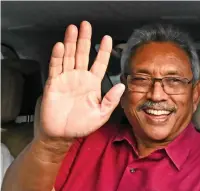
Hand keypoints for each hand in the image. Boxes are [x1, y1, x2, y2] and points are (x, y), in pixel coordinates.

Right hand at [40, 21, 124, 138]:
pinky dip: (58, 57)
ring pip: (70, 57)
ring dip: (71, 43)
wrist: (62, 134)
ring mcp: (67, 79)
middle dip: (85, 39)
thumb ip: (111, 100)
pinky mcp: (54, 83)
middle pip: (83, 55)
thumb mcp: (101, 114)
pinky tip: (61, 46)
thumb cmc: (81, 126)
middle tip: (86, 25)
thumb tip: (122, 86)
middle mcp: (80, 78)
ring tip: (73, 29)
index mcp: (93, 84)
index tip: (107, 38)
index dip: (104, 51)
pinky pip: (56, 67)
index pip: (100, 64)